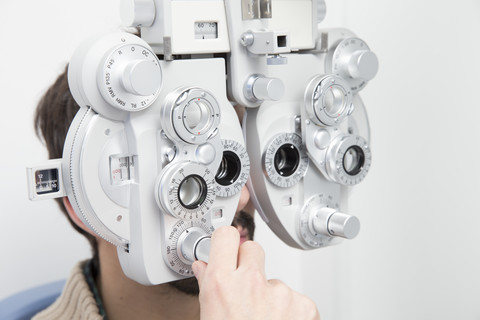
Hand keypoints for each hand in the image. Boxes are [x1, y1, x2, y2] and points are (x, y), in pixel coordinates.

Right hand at [192, 226, 319, 319]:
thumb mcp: (209, 316)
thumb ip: (209, 286)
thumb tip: (203, 267)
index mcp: (221, 284)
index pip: (225, 236)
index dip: (226, 241)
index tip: (227, 246)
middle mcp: (251, 282)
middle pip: (253, 247)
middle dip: (249, 262)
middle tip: (246, 287)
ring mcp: (279, 292)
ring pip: (274, 280)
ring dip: (270, 295)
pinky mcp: (303, 304)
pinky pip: (294, 298)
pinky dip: (290, 312)